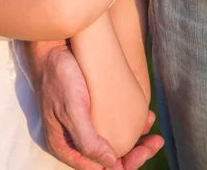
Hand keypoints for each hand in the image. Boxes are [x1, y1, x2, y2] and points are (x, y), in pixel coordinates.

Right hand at [28, 44, 163, 169]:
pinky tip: (142, 115)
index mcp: (64, 146)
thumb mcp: (71, 110)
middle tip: (156, 141)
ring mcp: (79, 125)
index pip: (98, 169)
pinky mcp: (86, 110)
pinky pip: (109, 124)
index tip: (144, 150)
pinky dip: (127, 123)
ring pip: (110, 141)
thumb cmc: (58, 77)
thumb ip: (87, 141)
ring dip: (134, 139)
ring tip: (152, 128)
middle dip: (135, 153)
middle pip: (107, 158)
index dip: (125, 164)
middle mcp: (71, 139)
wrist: (50, 48)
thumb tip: (111, 163)